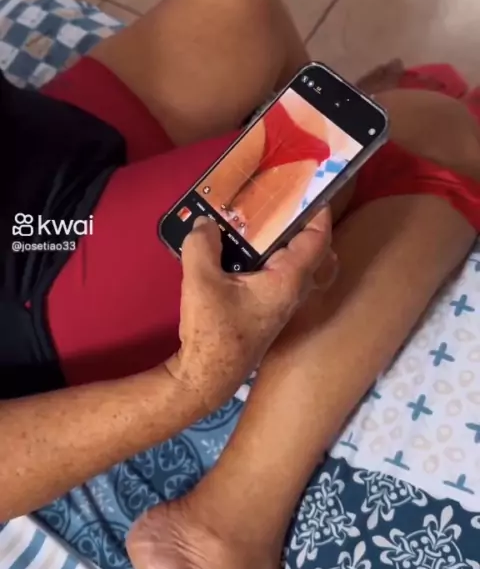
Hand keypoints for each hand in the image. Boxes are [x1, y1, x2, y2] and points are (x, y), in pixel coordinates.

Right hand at [168, 211, 336, 410]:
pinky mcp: (266, 312)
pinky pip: (279, 276)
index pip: (317, 242)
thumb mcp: (200, 281)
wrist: (206, 377)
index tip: (311, 191)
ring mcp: (281, 305)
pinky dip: (271, 259)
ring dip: (285, 243)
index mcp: (287, 282)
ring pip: (297, 266)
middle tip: (283, 204)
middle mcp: (292, 293)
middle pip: (313, 252)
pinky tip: (243, 252)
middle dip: (303, 226)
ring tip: (262, 221)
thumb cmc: (212, 332)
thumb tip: (204, 224)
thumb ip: (202, 245)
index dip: (318, 214)